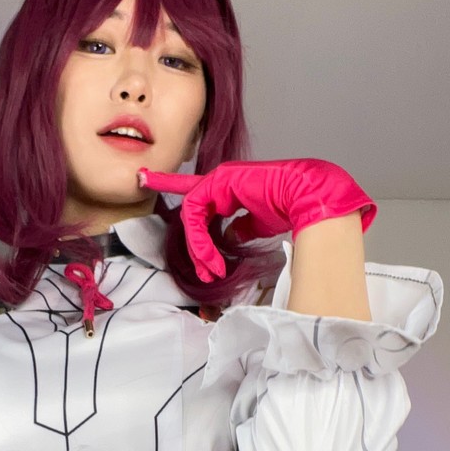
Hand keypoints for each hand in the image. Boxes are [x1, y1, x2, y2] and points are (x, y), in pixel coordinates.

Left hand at [139, 159, 375, 282]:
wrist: (305, 197)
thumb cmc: (288, 208)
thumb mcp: (257, 223)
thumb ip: (239, 227)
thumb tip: (229, 236)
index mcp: (228, 188)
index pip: (193, 189)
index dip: (168, 182)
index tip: (144, 178)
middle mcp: (219, 181)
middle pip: (191, 212)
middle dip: (193, 246)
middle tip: (204, 271)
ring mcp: (218, 179)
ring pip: (191, 216)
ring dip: (199, 248)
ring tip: (212, 269)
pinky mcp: (218, 182)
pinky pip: (196, 213)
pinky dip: (200, 240)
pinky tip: (212, 259)